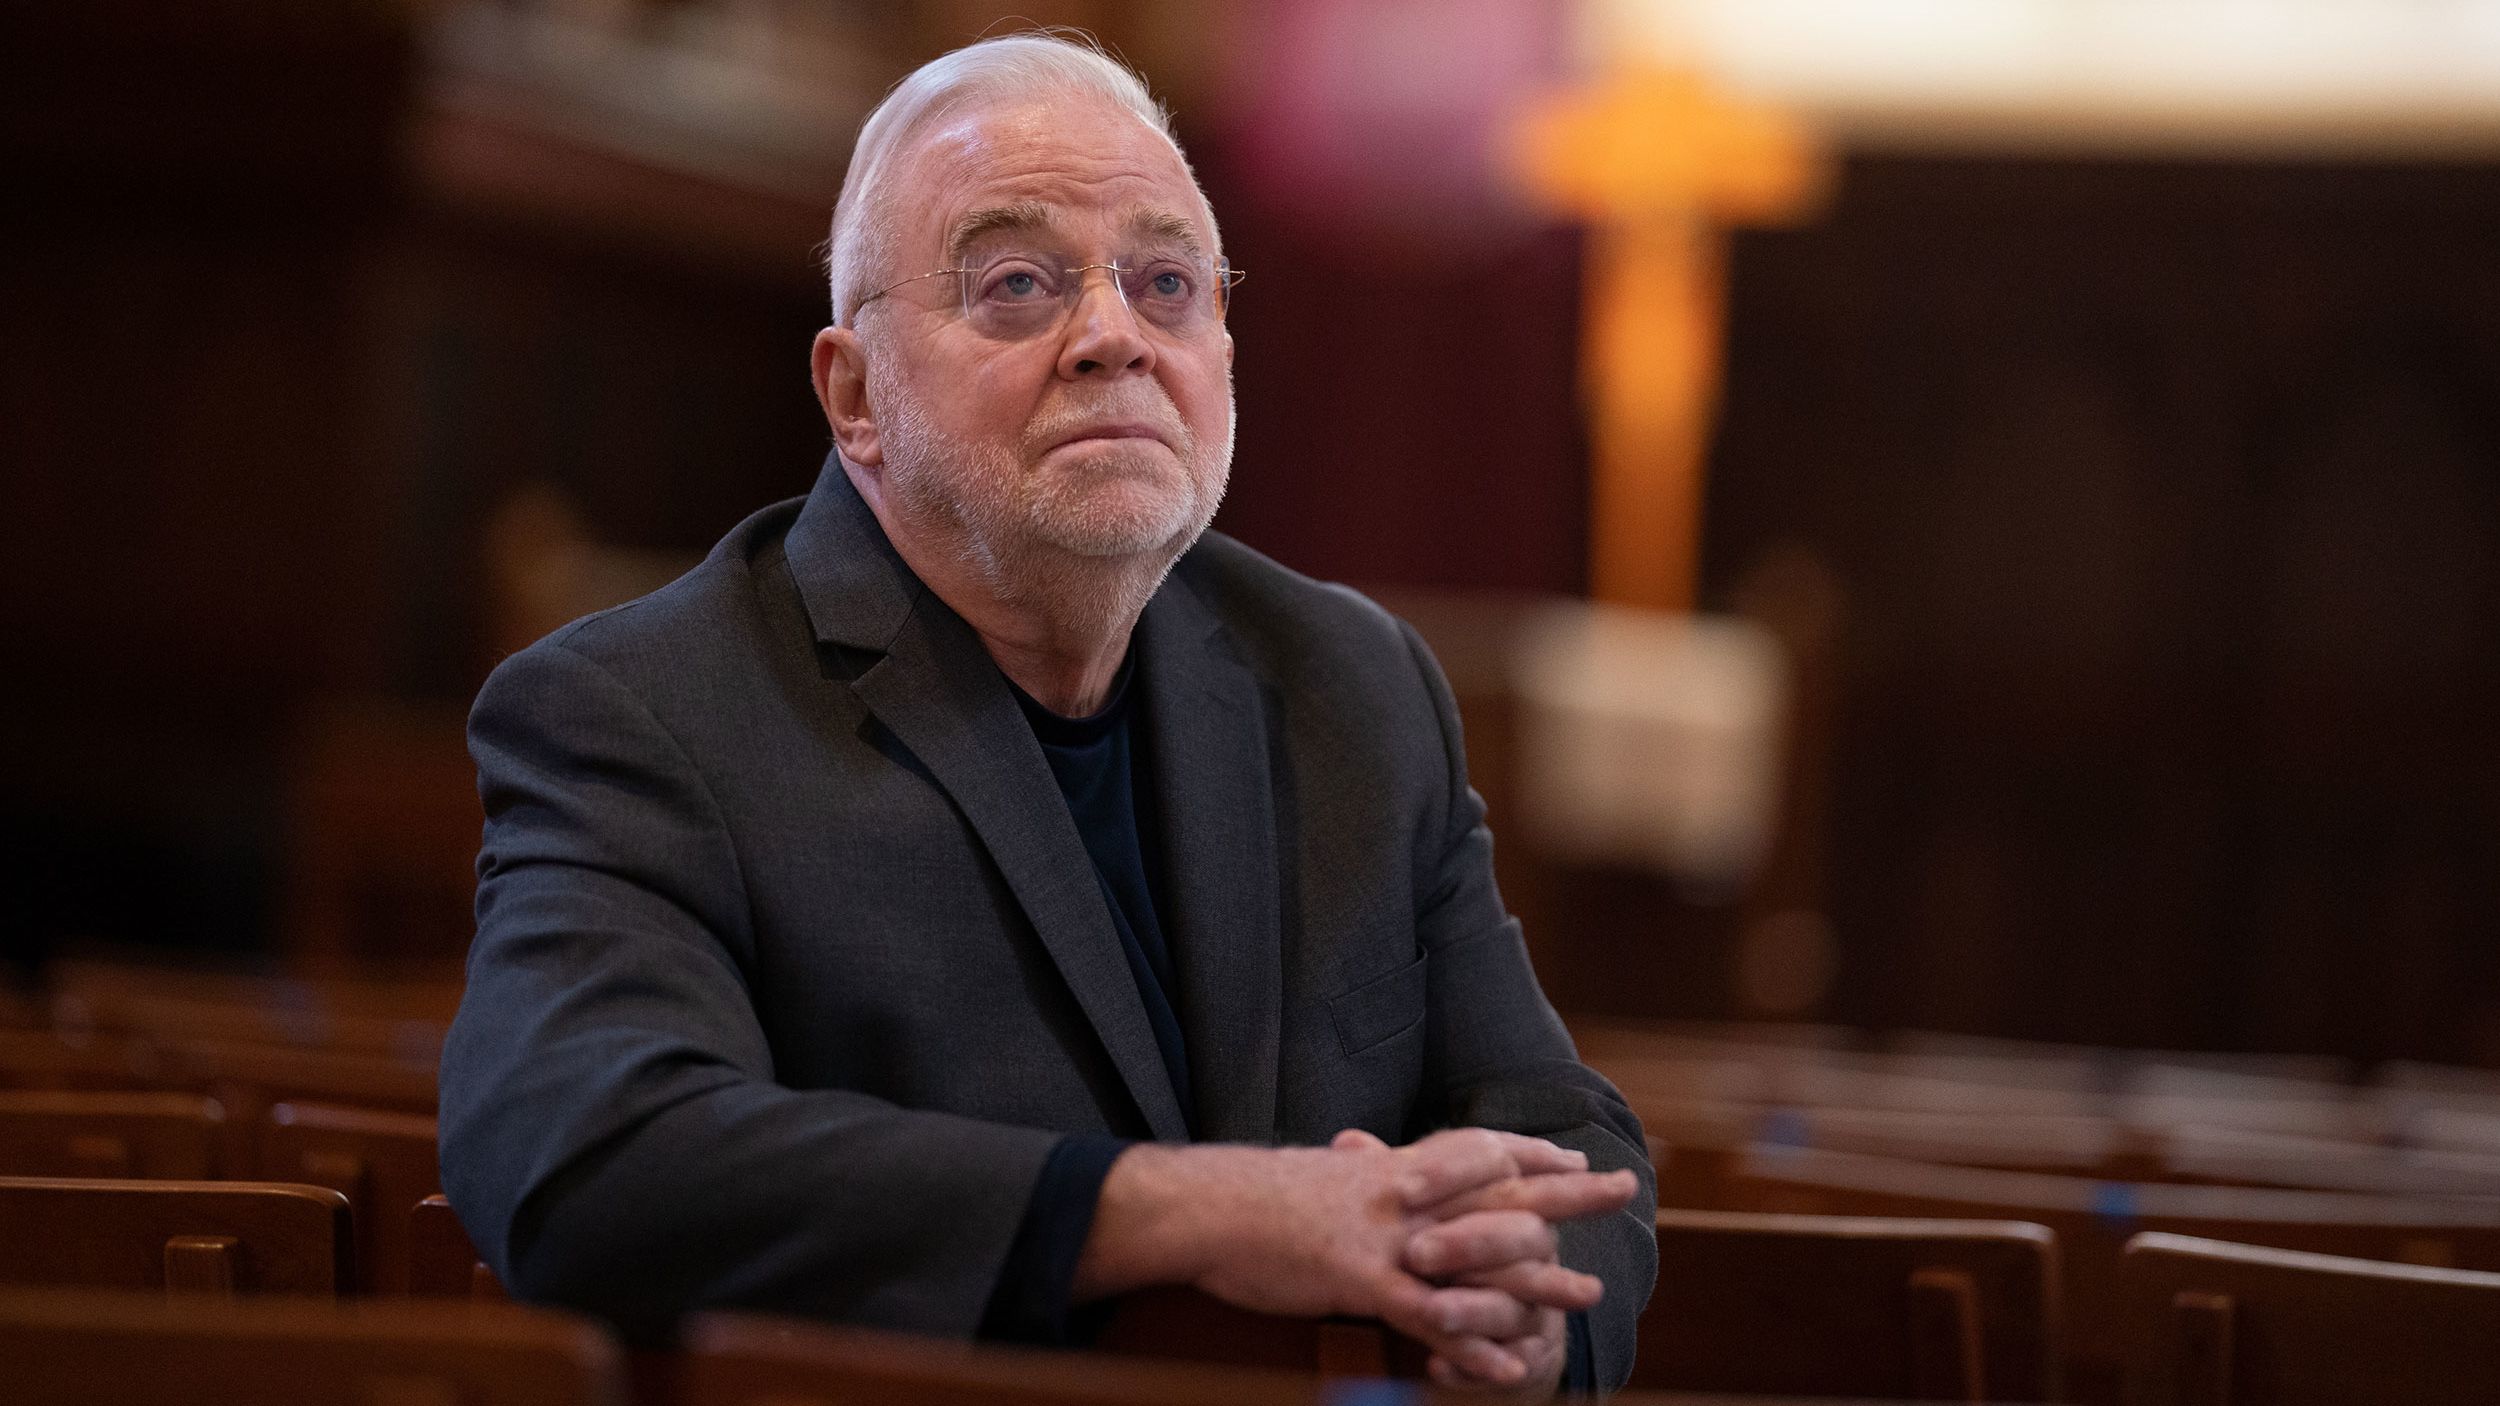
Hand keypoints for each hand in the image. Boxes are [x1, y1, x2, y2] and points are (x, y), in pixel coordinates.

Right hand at [1078, 1128, 1628, 1383]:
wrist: (1205, 1206)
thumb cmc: (1252, 1195)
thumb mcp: (1318, 1177)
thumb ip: (1356, 1175)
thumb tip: (1368, 1163)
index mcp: (1392, 1168)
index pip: (1478, 1148)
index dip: (1529, 1151)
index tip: (1573, 1150)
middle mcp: (1403, 1195)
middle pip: (1501, 1188)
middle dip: (1565, 1190)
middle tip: (1624, 1186)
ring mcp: (1388, 1238)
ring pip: (1481, 1257)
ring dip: (1540, 1280)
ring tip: (1593, 1295)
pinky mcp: (1361, 1280)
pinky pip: (1431, 1317)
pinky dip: (1472, 1346)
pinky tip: (1509, 1368)